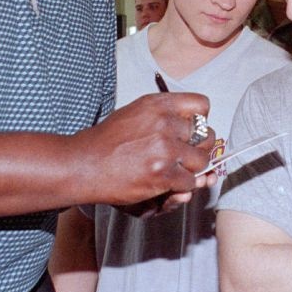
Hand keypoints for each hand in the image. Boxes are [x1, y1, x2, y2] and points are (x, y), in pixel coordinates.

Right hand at [75, 92, 215, 206]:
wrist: (84, 165)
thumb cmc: (107, 141)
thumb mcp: (135, 113)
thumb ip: (163, 116)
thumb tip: (194, 128)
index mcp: (158, 104)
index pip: (201, 105)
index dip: (201, 121)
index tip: (191, 132)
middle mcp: (164, 123)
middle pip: (207, 136)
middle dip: (199, 148)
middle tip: (185, 156)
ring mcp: (165, 149)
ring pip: (201, 161)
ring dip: (191, 170)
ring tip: (174, 171)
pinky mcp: (162, 174)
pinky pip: (189, 182)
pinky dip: (180, 187)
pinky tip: (164, 183)